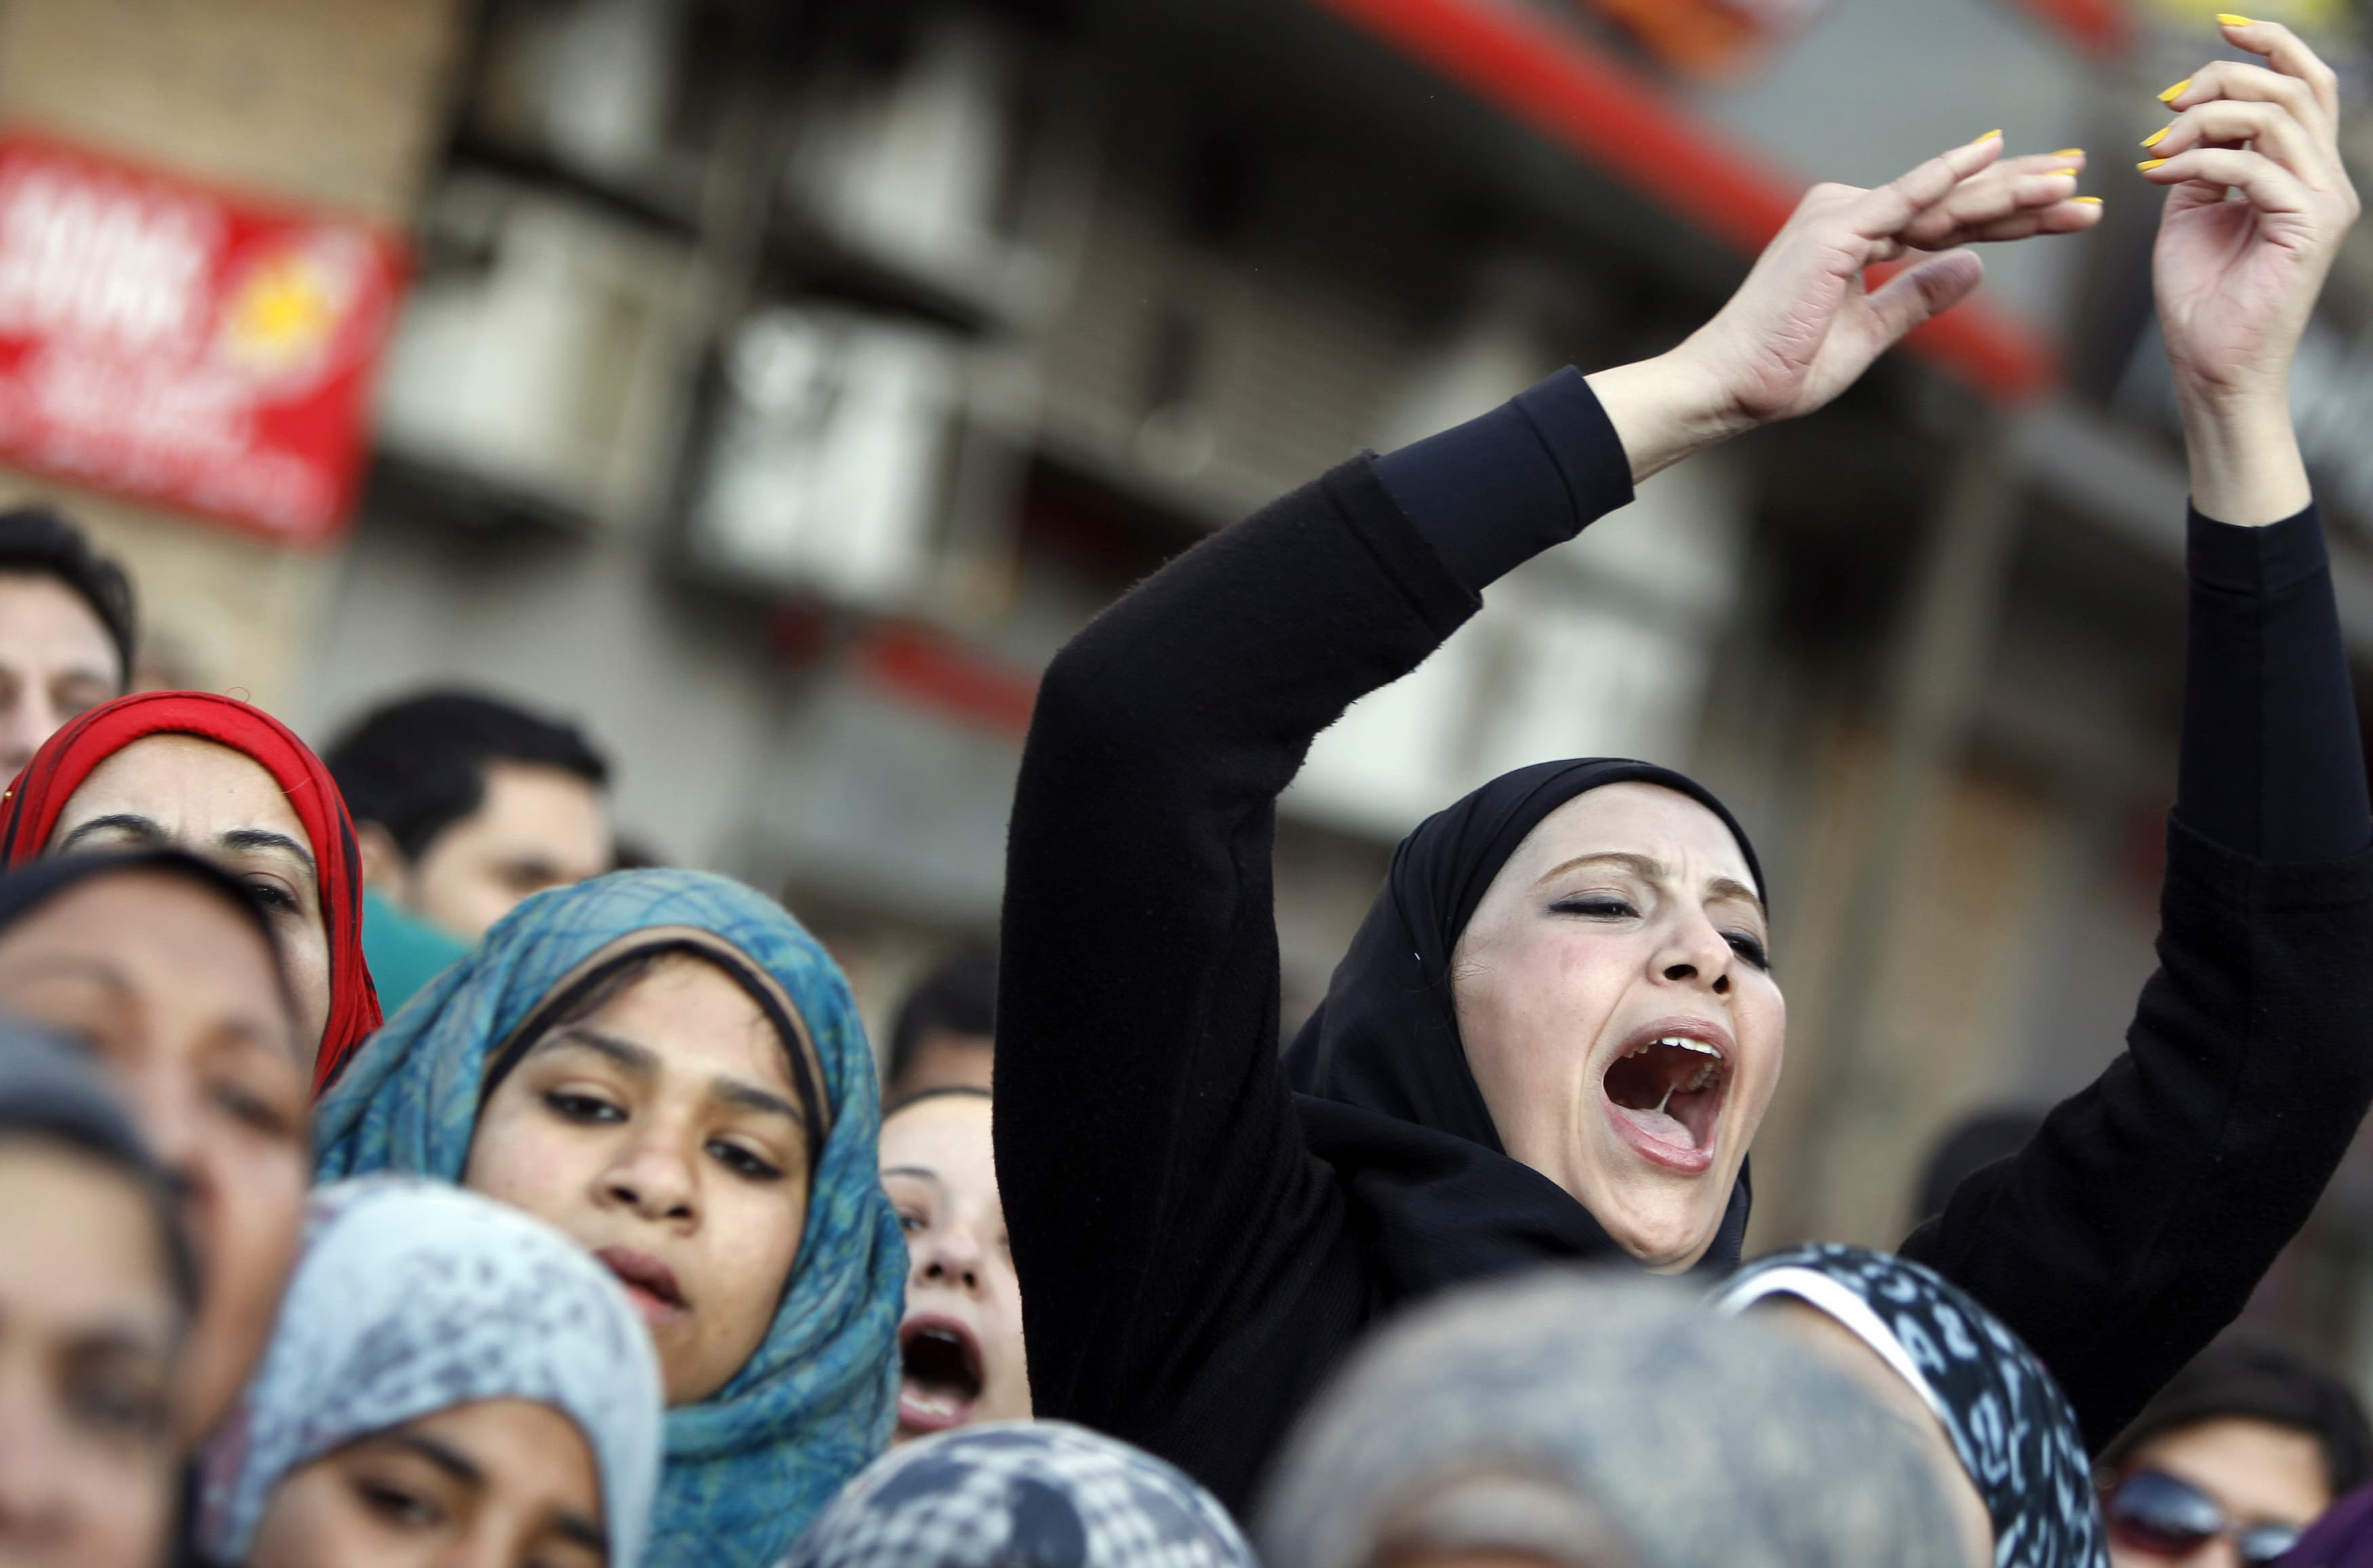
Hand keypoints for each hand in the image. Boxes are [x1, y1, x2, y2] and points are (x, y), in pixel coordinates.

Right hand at [1589, 138, 2098, 480]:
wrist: (1731, 387)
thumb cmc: (1784, 368)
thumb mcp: (1867, 334)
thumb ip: (1917, 298)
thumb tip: (1974, 269)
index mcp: (1857, 237)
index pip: (1947, 223)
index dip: (2008, 218)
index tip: (2061, 212)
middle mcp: (1849, 214)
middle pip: (1953, 203)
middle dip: (2022, 196)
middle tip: (2083, 185)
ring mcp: (1842, 217)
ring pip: (1942, 200)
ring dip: (2008, 190)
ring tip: (2068, 182)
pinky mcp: (1837, 230)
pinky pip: (1904, 198)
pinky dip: (1947, 175)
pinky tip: (1992, 153)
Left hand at [2144, 19, 2356, 522]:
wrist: (2211, 367)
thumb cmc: (2201, 298)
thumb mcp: (2191, 213)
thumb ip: (2200, 162)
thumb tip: (2186, 120)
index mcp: (2304, 171)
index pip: (2305, 84)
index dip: (2270, 44)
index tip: (2220, 28)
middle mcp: (2325, 179)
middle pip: (2294, 87)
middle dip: (2225, 79)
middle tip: (2168, 104)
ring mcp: (2324, 201)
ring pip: (2275, 117)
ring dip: (2205, 120)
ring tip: (2159, 146)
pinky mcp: (2309, 225)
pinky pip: (2254, 167)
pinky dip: (2199, 160)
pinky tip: (2159, 173)